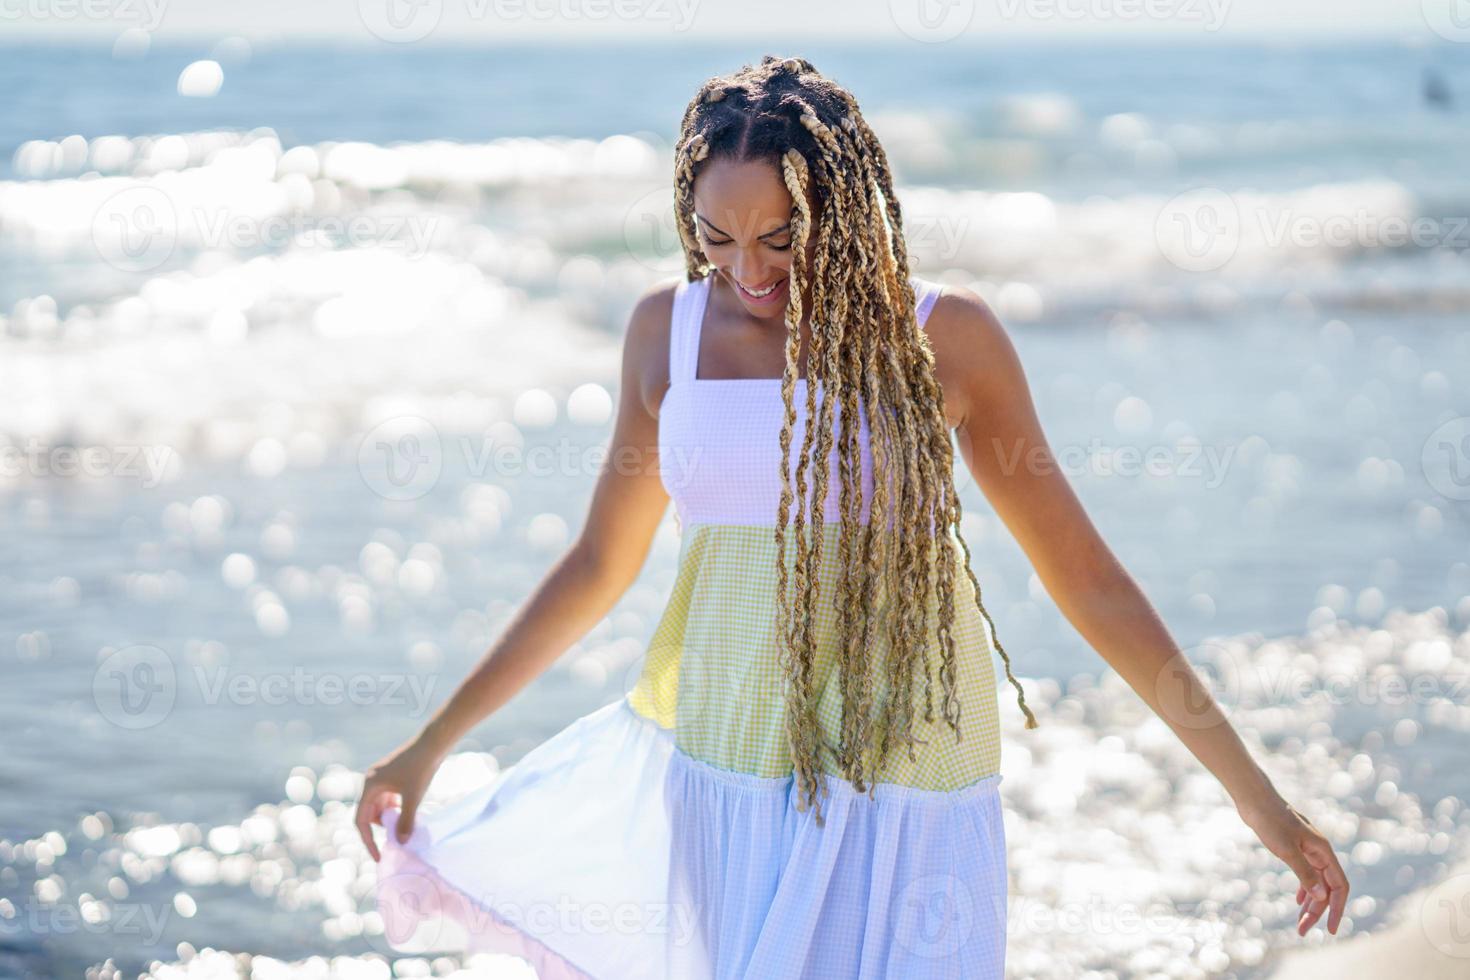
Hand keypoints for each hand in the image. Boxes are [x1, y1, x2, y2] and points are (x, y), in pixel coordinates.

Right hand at [354, 738, 442, 861]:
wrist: (433, 743)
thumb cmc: (421, 768)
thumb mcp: (414, 797)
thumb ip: (406, 821)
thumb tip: (401, 843)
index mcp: (370, 785)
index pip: (361, 820)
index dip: (368, 840)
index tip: (378, 856)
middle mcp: (371, 781)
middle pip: (368, 813)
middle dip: (380, 828)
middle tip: (395, 841)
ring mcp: (381, 778)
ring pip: (378, 806)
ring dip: (388, 818)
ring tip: (404, 827)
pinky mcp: (391, 776)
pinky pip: (387, 799)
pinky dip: (394, 809)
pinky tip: (408, 812)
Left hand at [1238, 796, 1350, 935]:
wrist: (1254, 799)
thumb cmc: (1270, 821)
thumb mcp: (1287, 850)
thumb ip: (1304, 873)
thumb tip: (1322, 898)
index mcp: (1323, 851)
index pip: (1339, 886)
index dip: (1338, 908)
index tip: (1330, 929)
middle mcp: (1319, 852)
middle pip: (1326, 888)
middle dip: (1318, 911)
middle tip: (1302, 930)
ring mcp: (1307, 850)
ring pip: (1316, 882)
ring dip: (1310, 902)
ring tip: (1300, 922)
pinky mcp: (1294, 848)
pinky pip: (1306, 873)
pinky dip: (1304, 888)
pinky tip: (1298, 900)